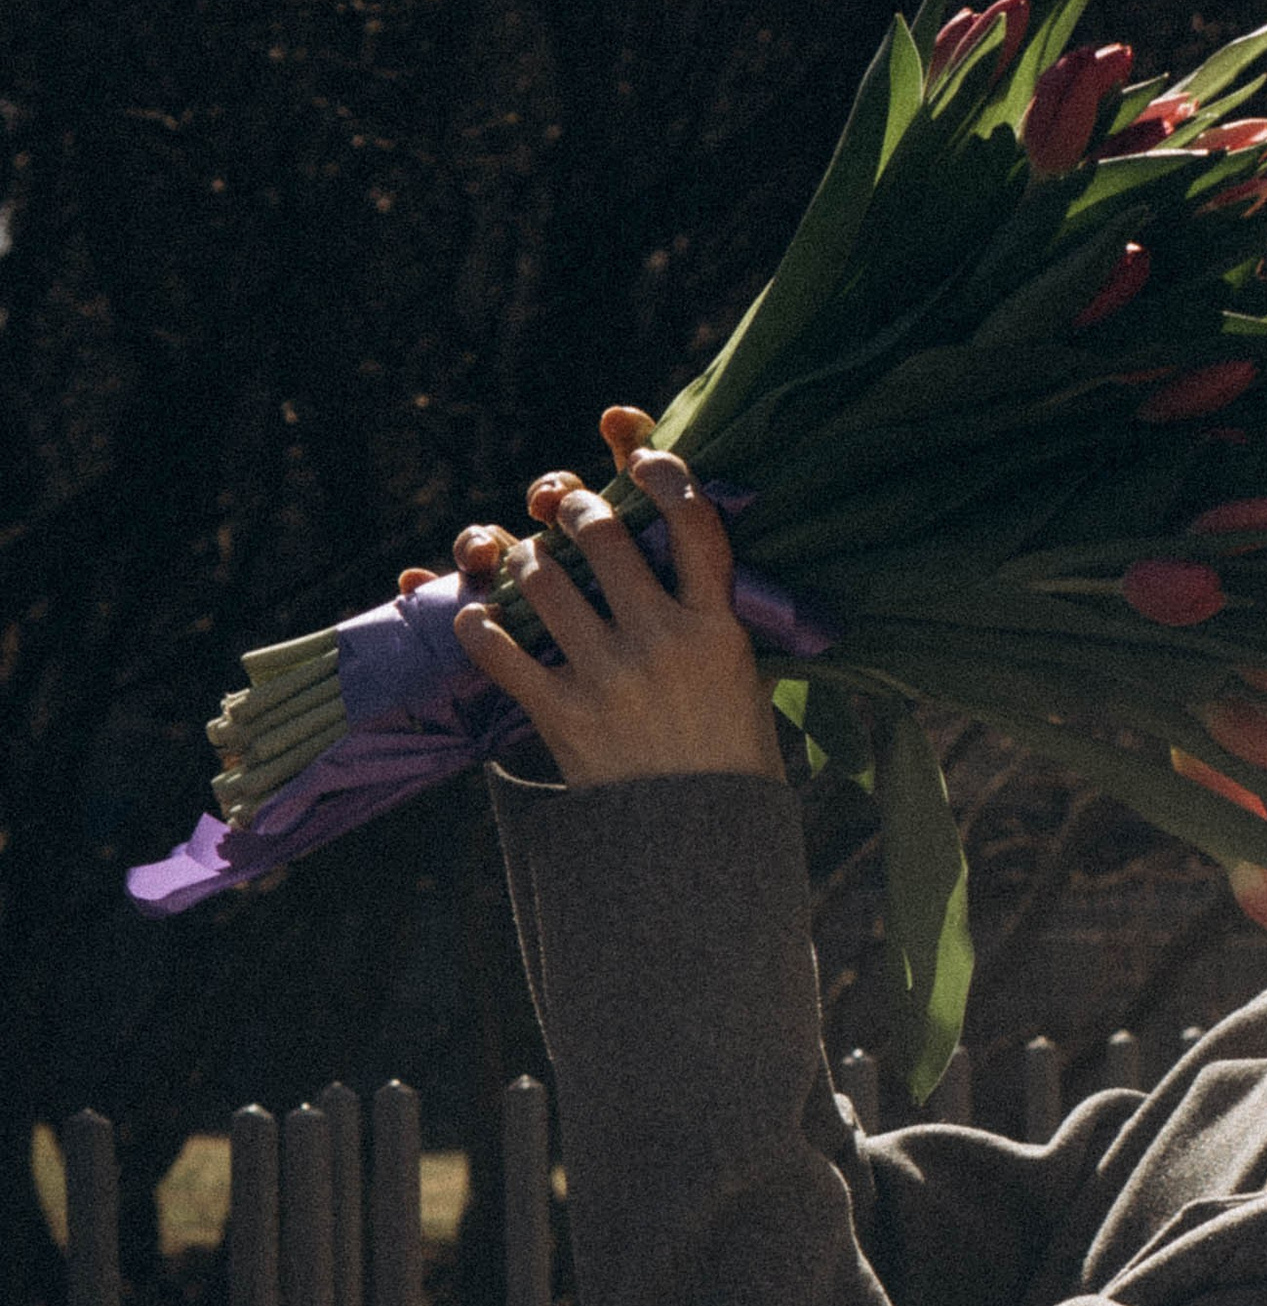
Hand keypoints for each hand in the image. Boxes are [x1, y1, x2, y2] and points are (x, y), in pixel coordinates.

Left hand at [422, 406, 784, 788]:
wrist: (700, 847)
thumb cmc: (729, 761)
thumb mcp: (747, 680)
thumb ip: (721, 619)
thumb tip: (701, 551)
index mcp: (718, 627)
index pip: (694, 520)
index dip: (664, 471)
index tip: (640, 458)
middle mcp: (664, 641)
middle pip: (604, 533)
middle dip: (573, 508)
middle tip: (562, 510)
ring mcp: (611, 676)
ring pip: (542, 577)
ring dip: (523, 560)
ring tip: (524, 565)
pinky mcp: (564, 716)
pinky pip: (499, 649)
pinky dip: (480, 625)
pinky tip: (481, 619)